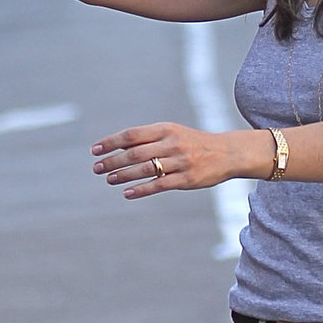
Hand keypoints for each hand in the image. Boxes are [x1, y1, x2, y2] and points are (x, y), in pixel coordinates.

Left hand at [92, 122, 271, 194]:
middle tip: (96, 169)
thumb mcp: (172, 134)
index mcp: (166, 129)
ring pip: (145, 169)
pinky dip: (141, 189)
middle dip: (112, 161)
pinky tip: (128, 193)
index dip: (111, 142)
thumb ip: (148, 139)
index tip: (95, 150)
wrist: (227, 153)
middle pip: (135, 153)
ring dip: (123, 175)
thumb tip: (118, 147)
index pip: (131, 135)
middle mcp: (172, 143)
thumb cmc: (193, 143)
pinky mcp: (187, 180)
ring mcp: (180, 162)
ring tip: (109, 179)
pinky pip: (160, 185)